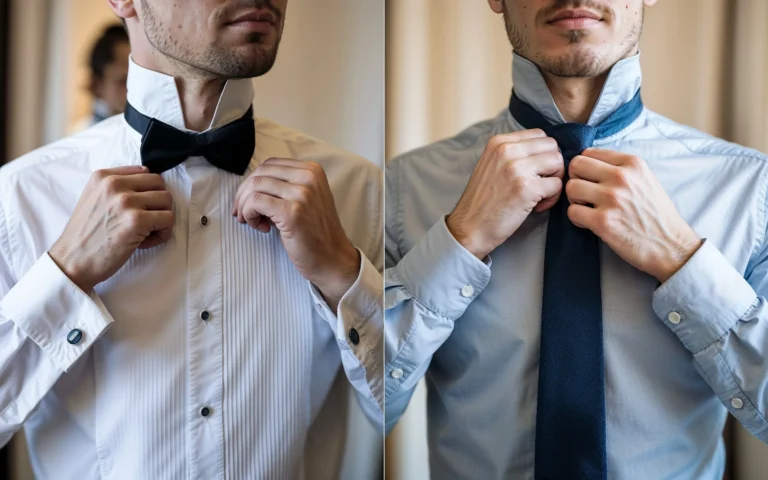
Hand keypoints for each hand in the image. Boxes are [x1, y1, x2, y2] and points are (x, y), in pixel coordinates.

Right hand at [49, 166, 174, 291]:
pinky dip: (162, 234)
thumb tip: (146, 174)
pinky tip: (143, 242)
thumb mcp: (94, 198)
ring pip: (167, 200)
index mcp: (103, 176)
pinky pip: (168, 220)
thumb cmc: (86, 235)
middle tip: (143, 223)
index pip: (145, 172)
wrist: (71, 261)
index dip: (147, 194)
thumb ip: (117, 185)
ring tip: (143, 233)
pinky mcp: (137, 220)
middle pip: (159, 184)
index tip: (136, 210)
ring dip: (161, 219)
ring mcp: (126, 201)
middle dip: (157, 204)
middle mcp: (114, 184)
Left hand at [232, 158, 359, 310]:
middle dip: (244, 193)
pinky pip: (255, 202)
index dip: (253, 182)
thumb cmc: (316, 233)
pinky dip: (249, 214)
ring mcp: (301, 194)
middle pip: (260, 174)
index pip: (270, 165)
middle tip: (242, 212)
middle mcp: (308, 177)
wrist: (333, 258)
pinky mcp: (292, 212)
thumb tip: (251, 185)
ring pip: (254, 187)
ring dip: (245, 206)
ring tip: (253, 221)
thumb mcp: (307, 199)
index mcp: (312, 170)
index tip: (248, 200)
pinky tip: (261, 227)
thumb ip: (286, 186)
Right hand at [446, 129, 563, 258]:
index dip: (543, 154)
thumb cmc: (482, 201)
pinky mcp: (527, 188)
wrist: (469, 228)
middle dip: (552, 166)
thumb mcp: (491, 165)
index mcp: (498, 142)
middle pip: (552, 146)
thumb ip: (513, 153)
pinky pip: (557, 185)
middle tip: (540, 184)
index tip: (534, 172)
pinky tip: (536, 206)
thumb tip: (544, 151)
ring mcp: (517, 168)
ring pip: (558, 162)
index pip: (539, 135)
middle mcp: (507, 150)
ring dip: (555, 180)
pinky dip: (552, 198)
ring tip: (539, 195)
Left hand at [566, 148, 701, 282]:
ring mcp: (611, 198)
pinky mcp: (603, 221)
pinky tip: (590, 223)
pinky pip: (572, 212)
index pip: (589, 153)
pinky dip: (577, 219)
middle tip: (583, 195)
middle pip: (576, 165)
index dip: (585, 168)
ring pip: (571, 187)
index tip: (590, 181)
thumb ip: (621, 168)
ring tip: (587, 209)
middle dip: (575, 179)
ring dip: (575, 200)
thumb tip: (590, 164)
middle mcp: (622, 177)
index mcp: (632, 163)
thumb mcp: (646, 179)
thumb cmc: (656, 215)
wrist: (670, 245)